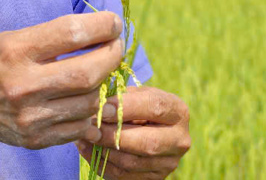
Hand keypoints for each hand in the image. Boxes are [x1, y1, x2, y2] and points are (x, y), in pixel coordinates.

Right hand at [0, 12, 123, 148]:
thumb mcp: (12, 38)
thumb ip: (53, 35)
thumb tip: (102, 30)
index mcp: (15, 51)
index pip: (71, 33)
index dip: (102, 26)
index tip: (113, 23)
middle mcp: (22, 85)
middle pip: (87, 72)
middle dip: (111, 56)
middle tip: (116, 46)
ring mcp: (29, 117)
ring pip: (89, 102)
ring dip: (103, 84)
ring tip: (100, 71)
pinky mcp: (35, 139)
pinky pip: (80, 127)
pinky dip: (91, 111)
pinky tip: (87, 97)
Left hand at [75, 86, 190, 179]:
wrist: (150, 130)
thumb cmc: (140, 106)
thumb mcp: (137, 94)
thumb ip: (123, 98)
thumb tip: (99, 108)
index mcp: (178, 112)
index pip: (155, 107)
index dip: (126, 107)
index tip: (102, 108)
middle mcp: (180, 140)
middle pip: (147, 142)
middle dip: (113, 135)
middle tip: (91, 129)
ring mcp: (169, 163)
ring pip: (132, 162)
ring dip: (104, 151)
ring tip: (85, 137)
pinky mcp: (155, 178)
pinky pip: (123, 176)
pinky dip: (101, 164)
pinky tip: (88, 150)